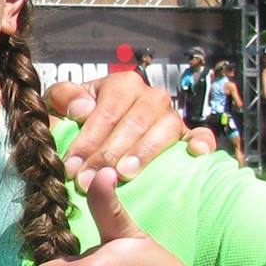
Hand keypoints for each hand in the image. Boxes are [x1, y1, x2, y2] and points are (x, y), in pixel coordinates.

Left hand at [49, 73, 216, 192]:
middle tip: (90, 181)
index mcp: (122, 84)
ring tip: (124, 174)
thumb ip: (63, 97)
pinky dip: (201, 141)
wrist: (103, 132)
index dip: (88, 140)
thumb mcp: (63, 104)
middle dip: (108, 154)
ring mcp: (172, 116)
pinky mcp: (187, 135)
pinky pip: (202, 134)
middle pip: (133, 123)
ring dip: (144, 152)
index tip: (72, 166)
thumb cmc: (81, 120)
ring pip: (164, 129)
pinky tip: (195, 153)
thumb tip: (82, 108)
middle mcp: (151, 96)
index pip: (106, 112)